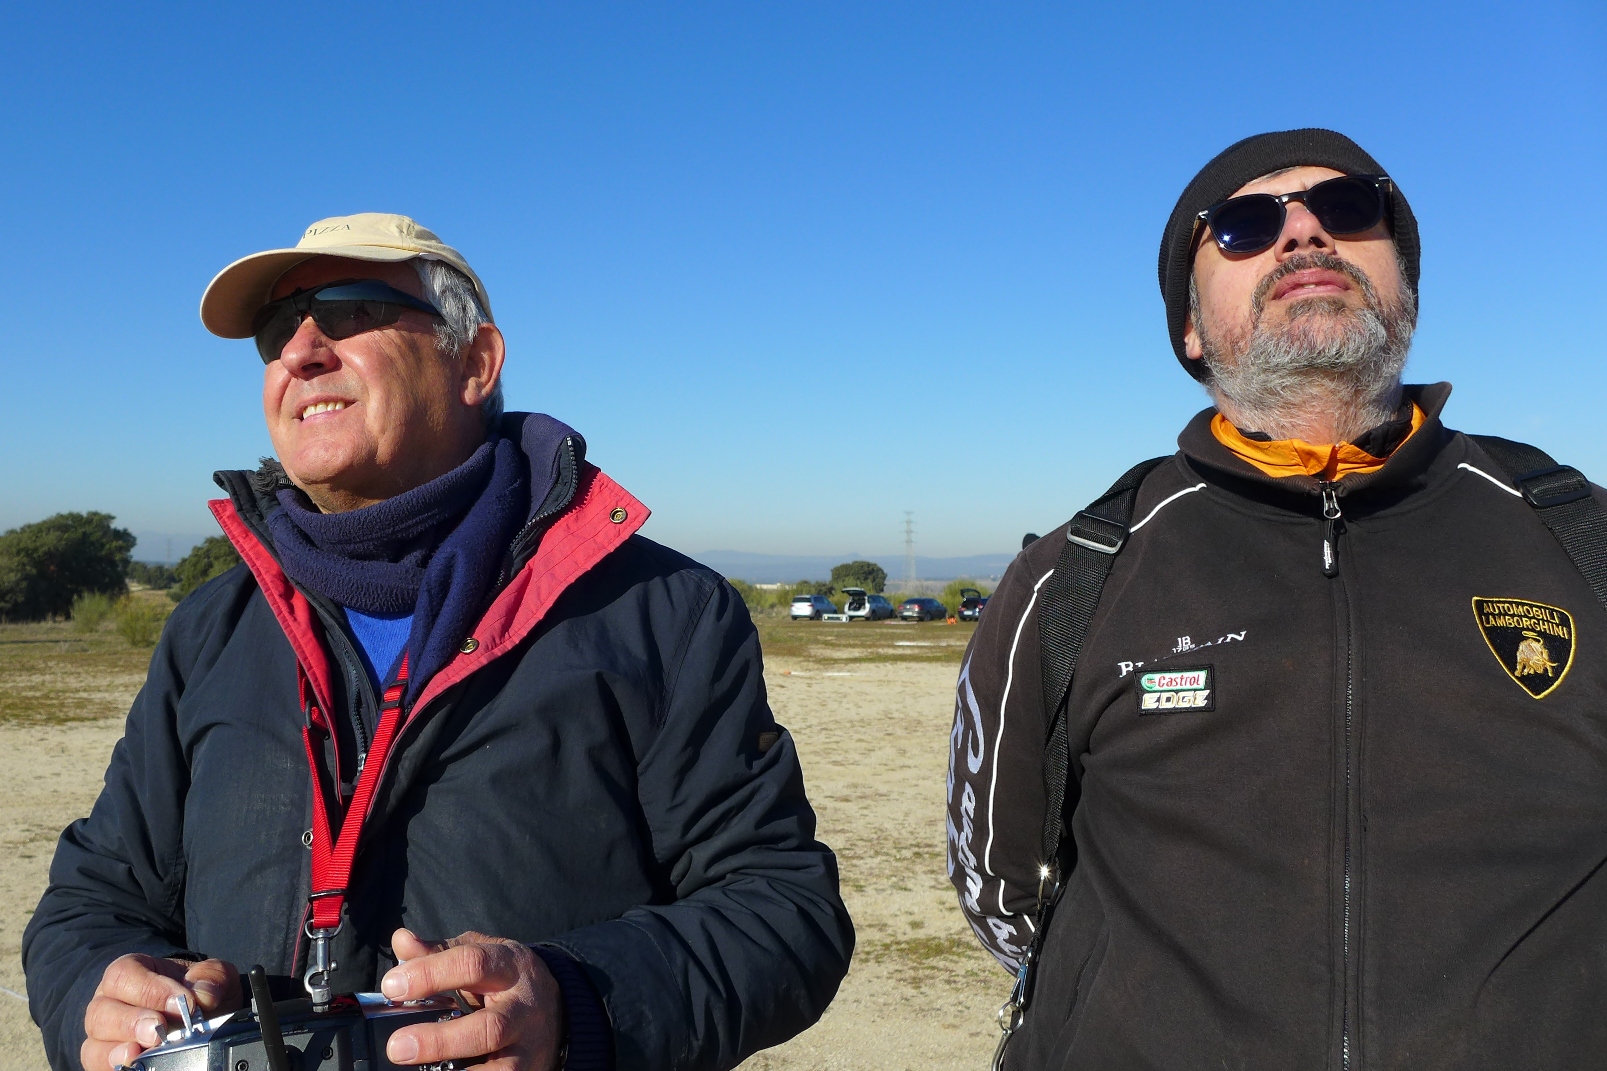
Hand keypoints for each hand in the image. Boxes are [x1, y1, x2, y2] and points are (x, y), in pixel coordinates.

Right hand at [82, 954, 240, 1070]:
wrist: (203, 1016)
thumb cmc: (197, 992)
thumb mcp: (211, 976)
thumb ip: (211, 976)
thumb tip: (204, 995)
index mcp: (131, 973)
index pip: (124, 975)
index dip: (149, 989)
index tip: (181, 1002)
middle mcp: (109, 1004)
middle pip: (101, 1012)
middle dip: (131, 1022)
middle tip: (158, 1030)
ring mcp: (104, 1037)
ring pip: (94, 1045)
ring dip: (117, 1052)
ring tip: (141, 1053)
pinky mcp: (107, 1062)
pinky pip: (99, 1068)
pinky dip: (116, 1069)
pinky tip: (136, 1067)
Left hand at [381, 929, 562, 1070]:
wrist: (559, 1006)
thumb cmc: (506, 979)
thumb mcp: (481, 953)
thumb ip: (439, 952)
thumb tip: (401, 941)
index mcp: (509, 967)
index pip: (473, 964)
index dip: (431, 974)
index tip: (392, 985)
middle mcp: (523, 1009)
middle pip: (488, 1028)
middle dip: (441, 1041)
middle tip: (397, 1047)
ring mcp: (529, 1047)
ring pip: (499, 1069)